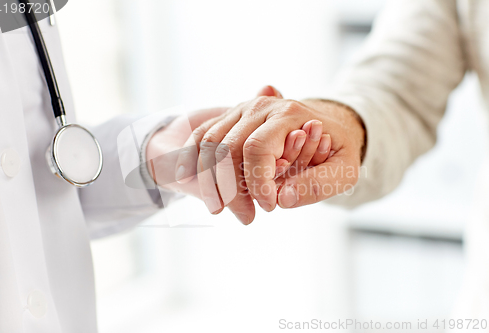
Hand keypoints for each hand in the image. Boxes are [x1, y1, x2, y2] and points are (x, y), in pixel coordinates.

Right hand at [175, 86, 364, 223]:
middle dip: (230, 189)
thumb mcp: (345, 169)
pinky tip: (188, 179)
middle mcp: (260, 107)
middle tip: (246, 218)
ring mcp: (240, 109)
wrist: (330, 124)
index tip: (268, 208)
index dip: (256, 183)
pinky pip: (202, 136)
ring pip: (209, 143)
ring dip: (209, 181)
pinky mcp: (229, 117)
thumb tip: (283, 199)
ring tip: (218, 209)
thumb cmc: (335, 149)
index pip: (257, 148)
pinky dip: (192, 157)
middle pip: (228, 147)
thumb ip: (319, 184)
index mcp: (289, 114)